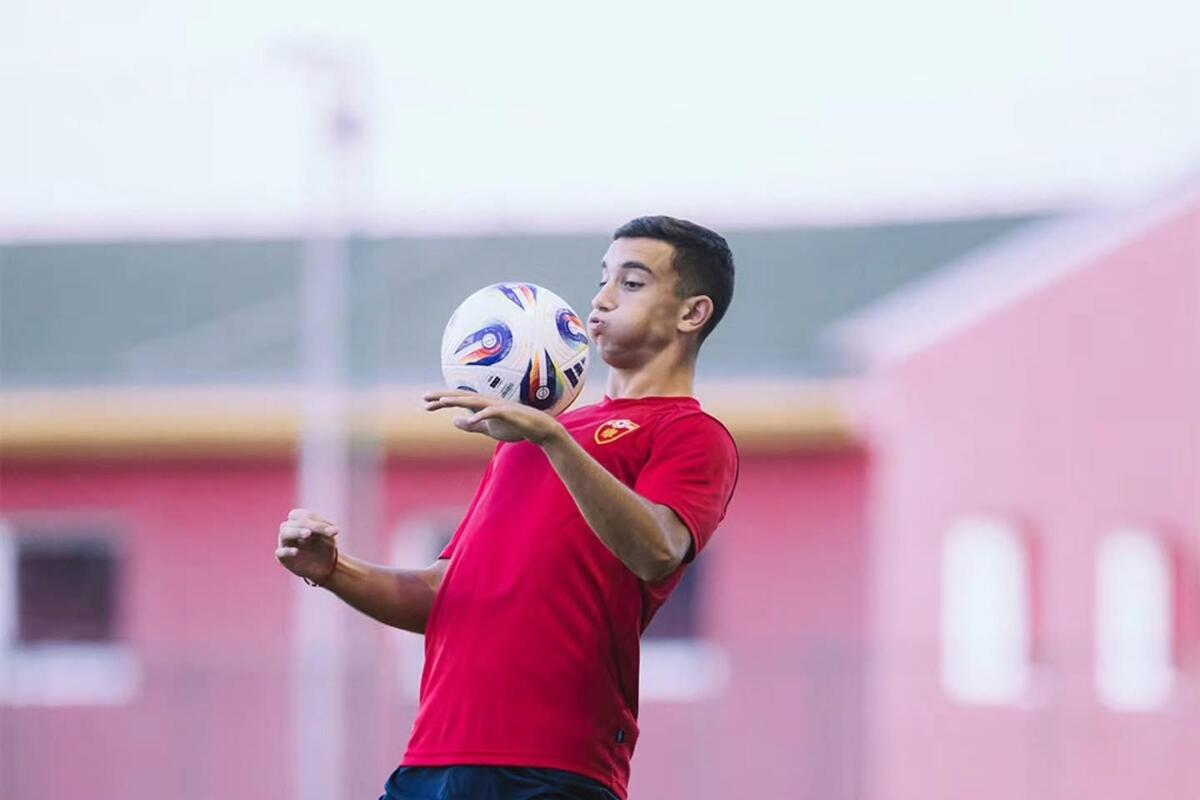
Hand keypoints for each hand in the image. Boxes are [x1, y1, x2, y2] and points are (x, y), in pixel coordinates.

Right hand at [276, 508, 338, 584]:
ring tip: (308, 533)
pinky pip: (280, 552)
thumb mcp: (328, 537)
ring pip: (285, 532)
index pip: (304, 515)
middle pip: (294, 521)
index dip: (317, 519)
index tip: (333, 530)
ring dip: (297, 531)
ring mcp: (284, 543)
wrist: (322, 567)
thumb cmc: (323, 547)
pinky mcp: (282, 557)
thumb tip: (334, 530)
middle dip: (309, 524)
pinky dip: (288, 551)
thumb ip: (329, 531)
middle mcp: (289, 529)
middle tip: (322, 530)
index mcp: (299, 521)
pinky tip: (297, 551)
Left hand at [424, 390, 563, 445]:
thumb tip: (454, 421)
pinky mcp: (508, 413)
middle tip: (425, 397)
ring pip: (475, 401)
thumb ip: (472, 425)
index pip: (458, 400)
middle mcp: (488, 401)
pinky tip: (471, 420)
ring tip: (443, 402)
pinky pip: (492, 413)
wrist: (538, 428)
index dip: (442, 401)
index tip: (426, 404)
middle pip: (462, 396)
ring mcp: (498, 406)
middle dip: (444, 396)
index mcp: (482, 404)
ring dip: (458, 400)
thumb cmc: (514, 425)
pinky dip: (481, 415)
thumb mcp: (488, 429)